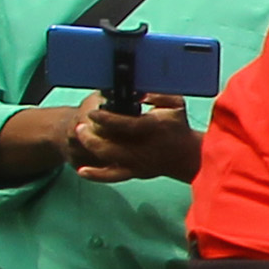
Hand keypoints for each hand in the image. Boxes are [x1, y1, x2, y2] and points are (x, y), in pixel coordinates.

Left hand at [68, 94, 202, 183]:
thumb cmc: (178, 127)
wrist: (187, 155)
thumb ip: (159, 94)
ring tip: (81, 135)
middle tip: (81, 125)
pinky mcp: (135, 173)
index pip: (126, 124)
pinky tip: (83, 170)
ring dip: (91, 146)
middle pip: (111, 143)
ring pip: (108, 157)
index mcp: (154, 128)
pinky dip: (97, 175)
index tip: (92, 113)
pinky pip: (113, 176)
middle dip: (92, 134)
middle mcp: (144, 148)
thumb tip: (139, 92)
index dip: (106, 119)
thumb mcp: (176, 104)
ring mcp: (139, 162)